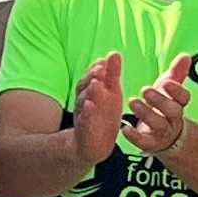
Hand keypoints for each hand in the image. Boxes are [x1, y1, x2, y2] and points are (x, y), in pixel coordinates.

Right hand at [69, 51, 123, 167]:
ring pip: (83, 102)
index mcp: (92, 90)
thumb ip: (112, 74)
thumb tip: (114, 53)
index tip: (104, 61)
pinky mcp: (84, 130)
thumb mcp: (110, 93)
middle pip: (85, 86)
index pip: (91, 76)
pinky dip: (86, 113)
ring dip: (90, 92)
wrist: (94, 144)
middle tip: (100, 69)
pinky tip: (90, 106)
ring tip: (96, 84)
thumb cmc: (103, 114)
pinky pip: (84, 120)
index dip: (96, 68)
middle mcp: (85, 100)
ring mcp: (83, 115)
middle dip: (92, 77)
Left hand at [117, 60, 197, 165]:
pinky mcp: (150, 144)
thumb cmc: (164, 108)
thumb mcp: (168, 90)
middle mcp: (173, 119)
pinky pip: (145, 142)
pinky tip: (125, 129)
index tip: (166, 83)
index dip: (177, 90)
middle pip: (173, 111)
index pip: (184, 98)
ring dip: (146, 113)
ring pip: (159, 125)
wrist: (164, 137)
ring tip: (133, 102)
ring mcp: (163, 133)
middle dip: (160, 100)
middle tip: (145, 90)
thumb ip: (176, 73)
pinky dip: (135, 136)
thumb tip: (186, 56)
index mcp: (178, 104)